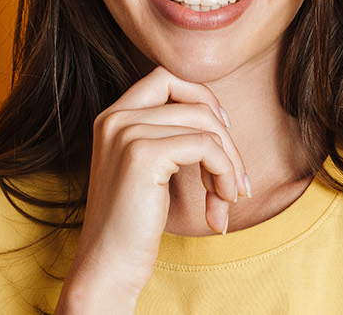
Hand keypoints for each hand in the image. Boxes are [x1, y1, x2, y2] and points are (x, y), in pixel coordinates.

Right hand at [56, 66, 250, 313]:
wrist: (108, 265)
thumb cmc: (134, 224)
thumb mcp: (150, 170)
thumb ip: (170, 137)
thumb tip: (222, 118)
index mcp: (113, 116)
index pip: (167, 77)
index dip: (202, 99)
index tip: (221, 135)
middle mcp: (116, 117)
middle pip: (193, 98)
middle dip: (225, 135)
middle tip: (235, 178)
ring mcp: (127, 132)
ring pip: (206, 124)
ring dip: (229, 163)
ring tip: (226, 198)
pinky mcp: (143, 154)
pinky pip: (207, 148)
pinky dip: (225, 174)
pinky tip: (220, 204)